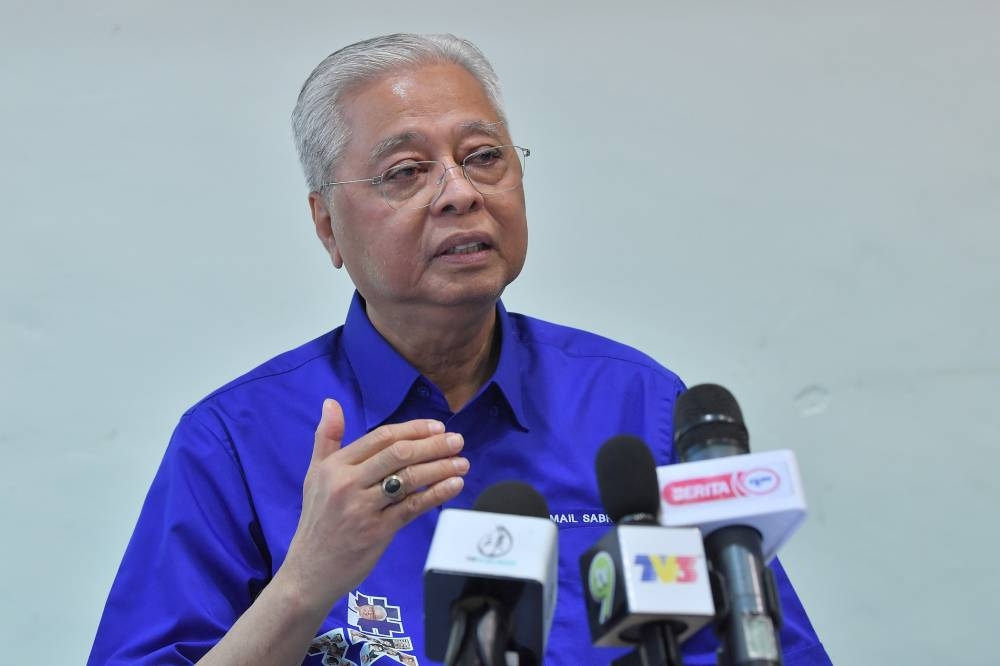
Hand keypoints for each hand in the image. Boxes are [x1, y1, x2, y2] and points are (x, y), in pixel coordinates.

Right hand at [278, 398, 468, 613]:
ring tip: (463, 463)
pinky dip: (437, 494)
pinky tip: (454, 485)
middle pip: (399, 454)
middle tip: (458, 441)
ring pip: (409, 479)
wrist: (309, 570)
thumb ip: (326, 438)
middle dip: (433, 445)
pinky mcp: (377, 532)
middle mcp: (347, 483)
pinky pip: (413, 507)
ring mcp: (363, 508)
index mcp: (335, 466)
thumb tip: (331, 402)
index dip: (413, 429)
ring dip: (441, 468)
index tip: (437, 427)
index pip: (381, 438)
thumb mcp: (314, 475)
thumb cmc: (317, 520)